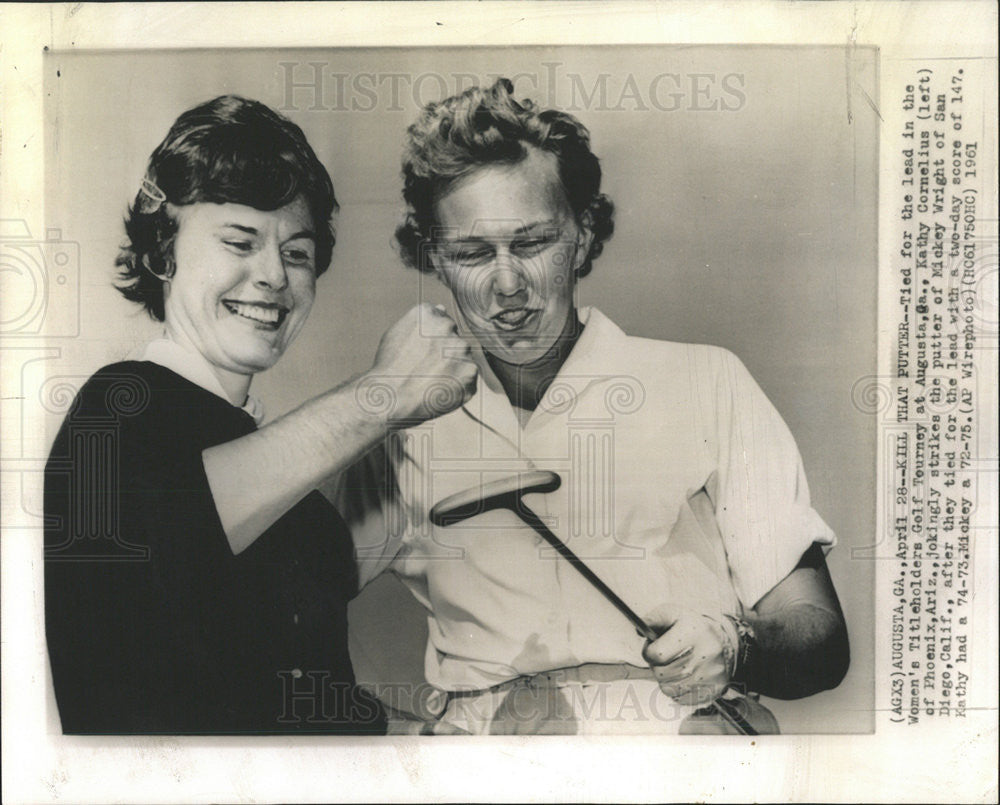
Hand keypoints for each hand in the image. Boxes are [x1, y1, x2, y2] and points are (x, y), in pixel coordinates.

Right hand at [362, 304, 477, 425]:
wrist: (391, 398)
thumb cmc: (389, 368)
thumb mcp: (396, 335)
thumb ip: (422, 321)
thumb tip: (442, 309)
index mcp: (428, 313)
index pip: (441, 322)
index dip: (430, 342)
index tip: (419, 354)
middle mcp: (448, 326)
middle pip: (454, 339)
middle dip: (444, 354)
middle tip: (424, 370)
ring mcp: (461, 349)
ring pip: (463, 358)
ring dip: (452, 369)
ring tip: (431, 381)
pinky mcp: (470, 371)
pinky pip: (468, 378)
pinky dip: (458, 386)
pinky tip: (439, 390)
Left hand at [641, 605, 737, 705]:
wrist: (724, 642)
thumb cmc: (692, 627)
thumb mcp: (673, 614)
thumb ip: (653, 619)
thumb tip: (638, 630)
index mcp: (693, 633)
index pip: (657, 654)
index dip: (649, 651)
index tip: (652, 647)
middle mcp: (705, 655)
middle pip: (661, 673)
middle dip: (656, 665)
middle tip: (664, 655)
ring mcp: (710, 676)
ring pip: (668, 688)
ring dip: (665, 678)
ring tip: (674, 664)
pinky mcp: (713, 691)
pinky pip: (680, 698)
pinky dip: (677, 689)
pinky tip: (684, 676)